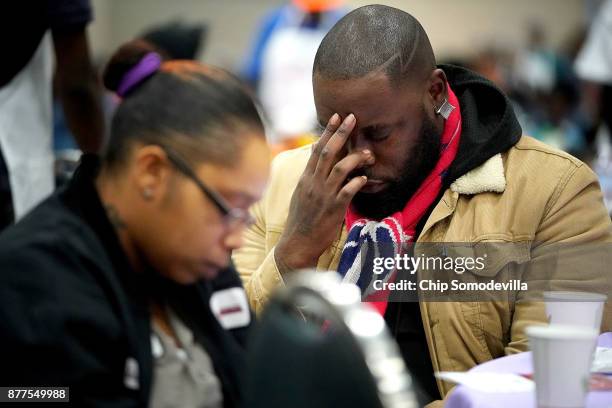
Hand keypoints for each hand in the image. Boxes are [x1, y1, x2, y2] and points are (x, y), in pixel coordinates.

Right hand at [275, 113, 373, 273]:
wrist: (297, 244)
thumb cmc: (302, 220)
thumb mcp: (301, 194)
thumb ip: (311, 176)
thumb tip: (316, 158)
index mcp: (306, 178)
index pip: (316, 149)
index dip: (327, 132)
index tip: (336, 116)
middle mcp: (314, 183)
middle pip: (328, 152)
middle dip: (341, 133)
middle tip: (352, 118)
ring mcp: (323, 195)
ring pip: (339, 168)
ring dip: (355, 157)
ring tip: (368, 153)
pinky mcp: (333, 209)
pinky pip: (347, 191)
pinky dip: (357, 182)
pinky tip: (365, 178)